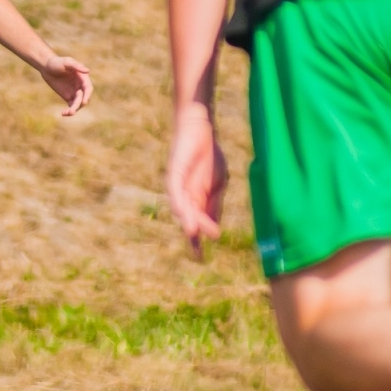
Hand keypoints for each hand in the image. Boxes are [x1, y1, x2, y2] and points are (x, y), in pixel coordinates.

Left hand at [39, 55, 92, 116]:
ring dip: (74, 109)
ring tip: (67, 113)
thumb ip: (76, 66)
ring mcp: (75, 92)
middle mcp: (81, 86)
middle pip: (84, 98)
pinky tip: (63, 113)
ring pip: (78, 104)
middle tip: (71, 110)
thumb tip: (88, 71)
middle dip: (79, 104)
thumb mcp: (66, 62)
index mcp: (83, 77)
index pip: (88, 88)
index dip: (87, 95)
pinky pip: (71, 106)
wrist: (46, 67)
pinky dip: (69, 111)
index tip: (84, 102)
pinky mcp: (68, 97)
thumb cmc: (57, 62)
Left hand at [166, 106, 226, 259]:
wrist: (201, 131)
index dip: (196, 241)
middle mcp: (183, 196)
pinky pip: (174, 190)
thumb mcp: (217, 186)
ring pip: (181, 208)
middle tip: (196, 255)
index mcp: (195, 201)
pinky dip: (179, 202)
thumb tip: (214, 229)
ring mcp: (177, 186)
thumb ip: (214, 205)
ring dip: (187, 221)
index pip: (194, 224)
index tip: (199, 259)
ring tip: (192, 235)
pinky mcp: (173, 173)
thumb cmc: (209, 156)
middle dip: (192, 236)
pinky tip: (183, 212)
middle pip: (188, 220)